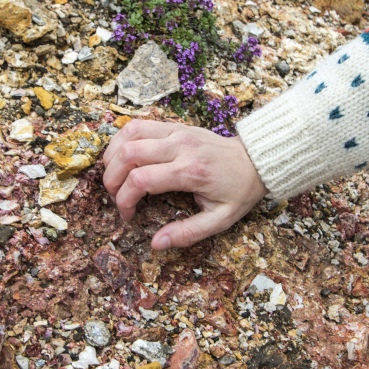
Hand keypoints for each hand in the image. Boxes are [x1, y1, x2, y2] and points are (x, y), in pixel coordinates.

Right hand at [102, 120, 268, 249]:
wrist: (256, 160)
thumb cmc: (239, 191)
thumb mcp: (220, 220)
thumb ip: (188, 233)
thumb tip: (156, 244)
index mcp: (191, 171)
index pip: (141, 180)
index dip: (125, 200)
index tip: (128, 215)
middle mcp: (181, 146)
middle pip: (129, 154)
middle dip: (112, 179)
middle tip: (115, 197)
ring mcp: (177, 131)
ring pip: (129, 134)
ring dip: (113, 156)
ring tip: (113, 177)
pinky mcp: (175, 125)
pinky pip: (139, 124)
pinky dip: (122, 139)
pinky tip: (122, 157)